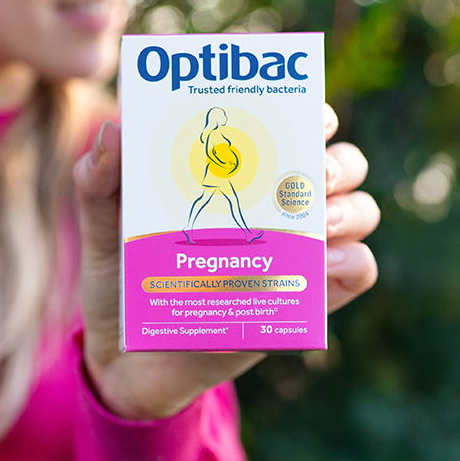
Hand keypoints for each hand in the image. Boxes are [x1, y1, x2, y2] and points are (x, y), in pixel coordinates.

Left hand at [73, 105, 379, 420]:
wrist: (125, 358)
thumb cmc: (121, 278)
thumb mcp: (101, 229)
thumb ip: (100, 182)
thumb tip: (114, 131)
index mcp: (236, 173)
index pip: (286, 125)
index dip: (302, 105)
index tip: (294, 102)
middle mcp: (275, 205)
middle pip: (339, 161)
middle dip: (337, 157)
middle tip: (311, 169)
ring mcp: (295, 252)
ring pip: (359, 210)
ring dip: (350, 206)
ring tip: (318, 218)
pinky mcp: (302, 300)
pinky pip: (355, 274)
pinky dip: (352, 262)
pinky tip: (322, 262)